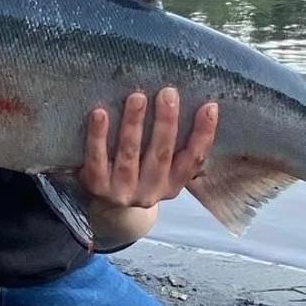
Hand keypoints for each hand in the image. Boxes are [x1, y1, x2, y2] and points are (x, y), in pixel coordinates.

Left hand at [78, 87, 217, 208]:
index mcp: (173, 184)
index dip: (204, 135)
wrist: (109, 212)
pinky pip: (96, 160)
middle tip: (168, 93)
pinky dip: (98, 137)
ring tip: (137, 97)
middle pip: (161, 154)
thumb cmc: (140, 174)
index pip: (193, 160)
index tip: (210, 107)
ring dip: (133, 125)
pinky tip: (100, 114)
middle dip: (166, 122)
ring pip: (129, 155)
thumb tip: (195, 103)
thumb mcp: (163, 168)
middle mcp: (151, 191)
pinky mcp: (97, 187)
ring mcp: (123, 191)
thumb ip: (175, 144)